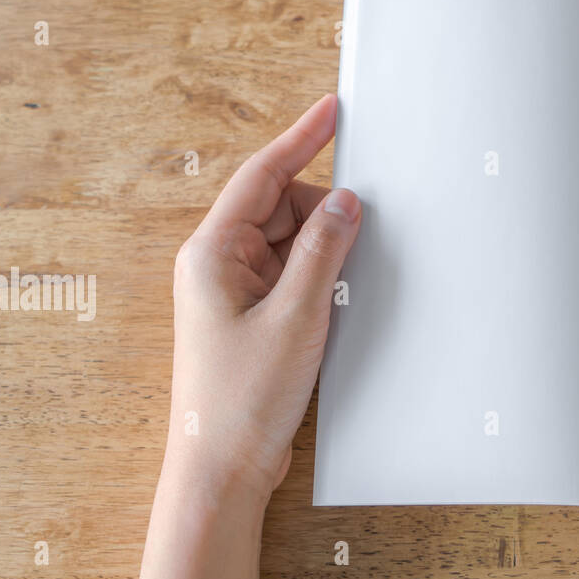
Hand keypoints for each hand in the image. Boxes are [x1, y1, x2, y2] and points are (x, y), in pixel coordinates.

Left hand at [140, 95, 360, 578]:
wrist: (223, 469)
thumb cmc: (242, 399)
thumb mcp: (297, 316)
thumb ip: (324, 251)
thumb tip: (347, 201)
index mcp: (212, 252)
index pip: (263, 175)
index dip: (302, 138)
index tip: (333, 109)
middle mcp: (219, 263)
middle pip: (282, 205)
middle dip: (325, 211)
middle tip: (365, 227)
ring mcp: (236, 289)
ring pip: (292, 238)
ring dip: (325, 247)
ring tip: (345, 281)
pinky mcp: (254, 312)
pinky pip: (293, 269)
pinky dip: (320, 272)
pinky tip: (339, 292)